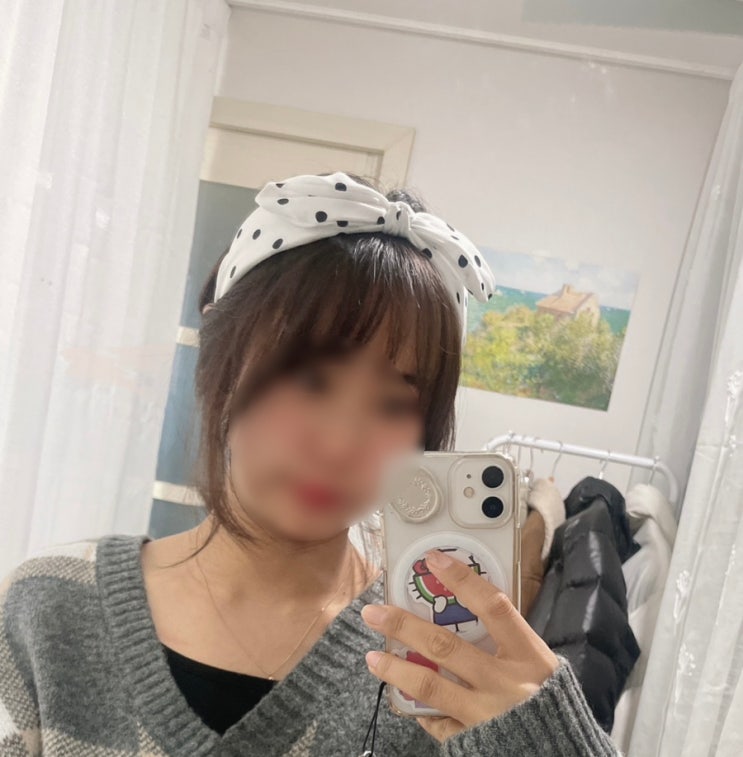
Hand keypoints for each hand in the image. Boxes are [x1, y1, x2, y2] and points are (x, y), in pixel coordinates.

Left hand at [360, 548, 558, 742]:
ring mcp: (487, 715)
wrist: (565, 753)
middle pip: (446, 645)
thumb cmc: (552, 703)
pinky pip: (438, 723)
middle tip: (374, 612)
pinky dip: (418, 710)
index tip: (433, 559)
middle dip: (404, 626)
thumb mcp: (541, 666)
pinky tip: (402, 697)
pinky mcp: (475, 742)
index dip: (462, 579)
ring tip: (372, 657)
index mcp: (528, 656)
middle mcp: (505, 683)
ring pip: (430, 685)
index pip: (493, 606)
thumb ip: (509, 640)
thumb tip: (469, 605)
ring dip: (396, 669)